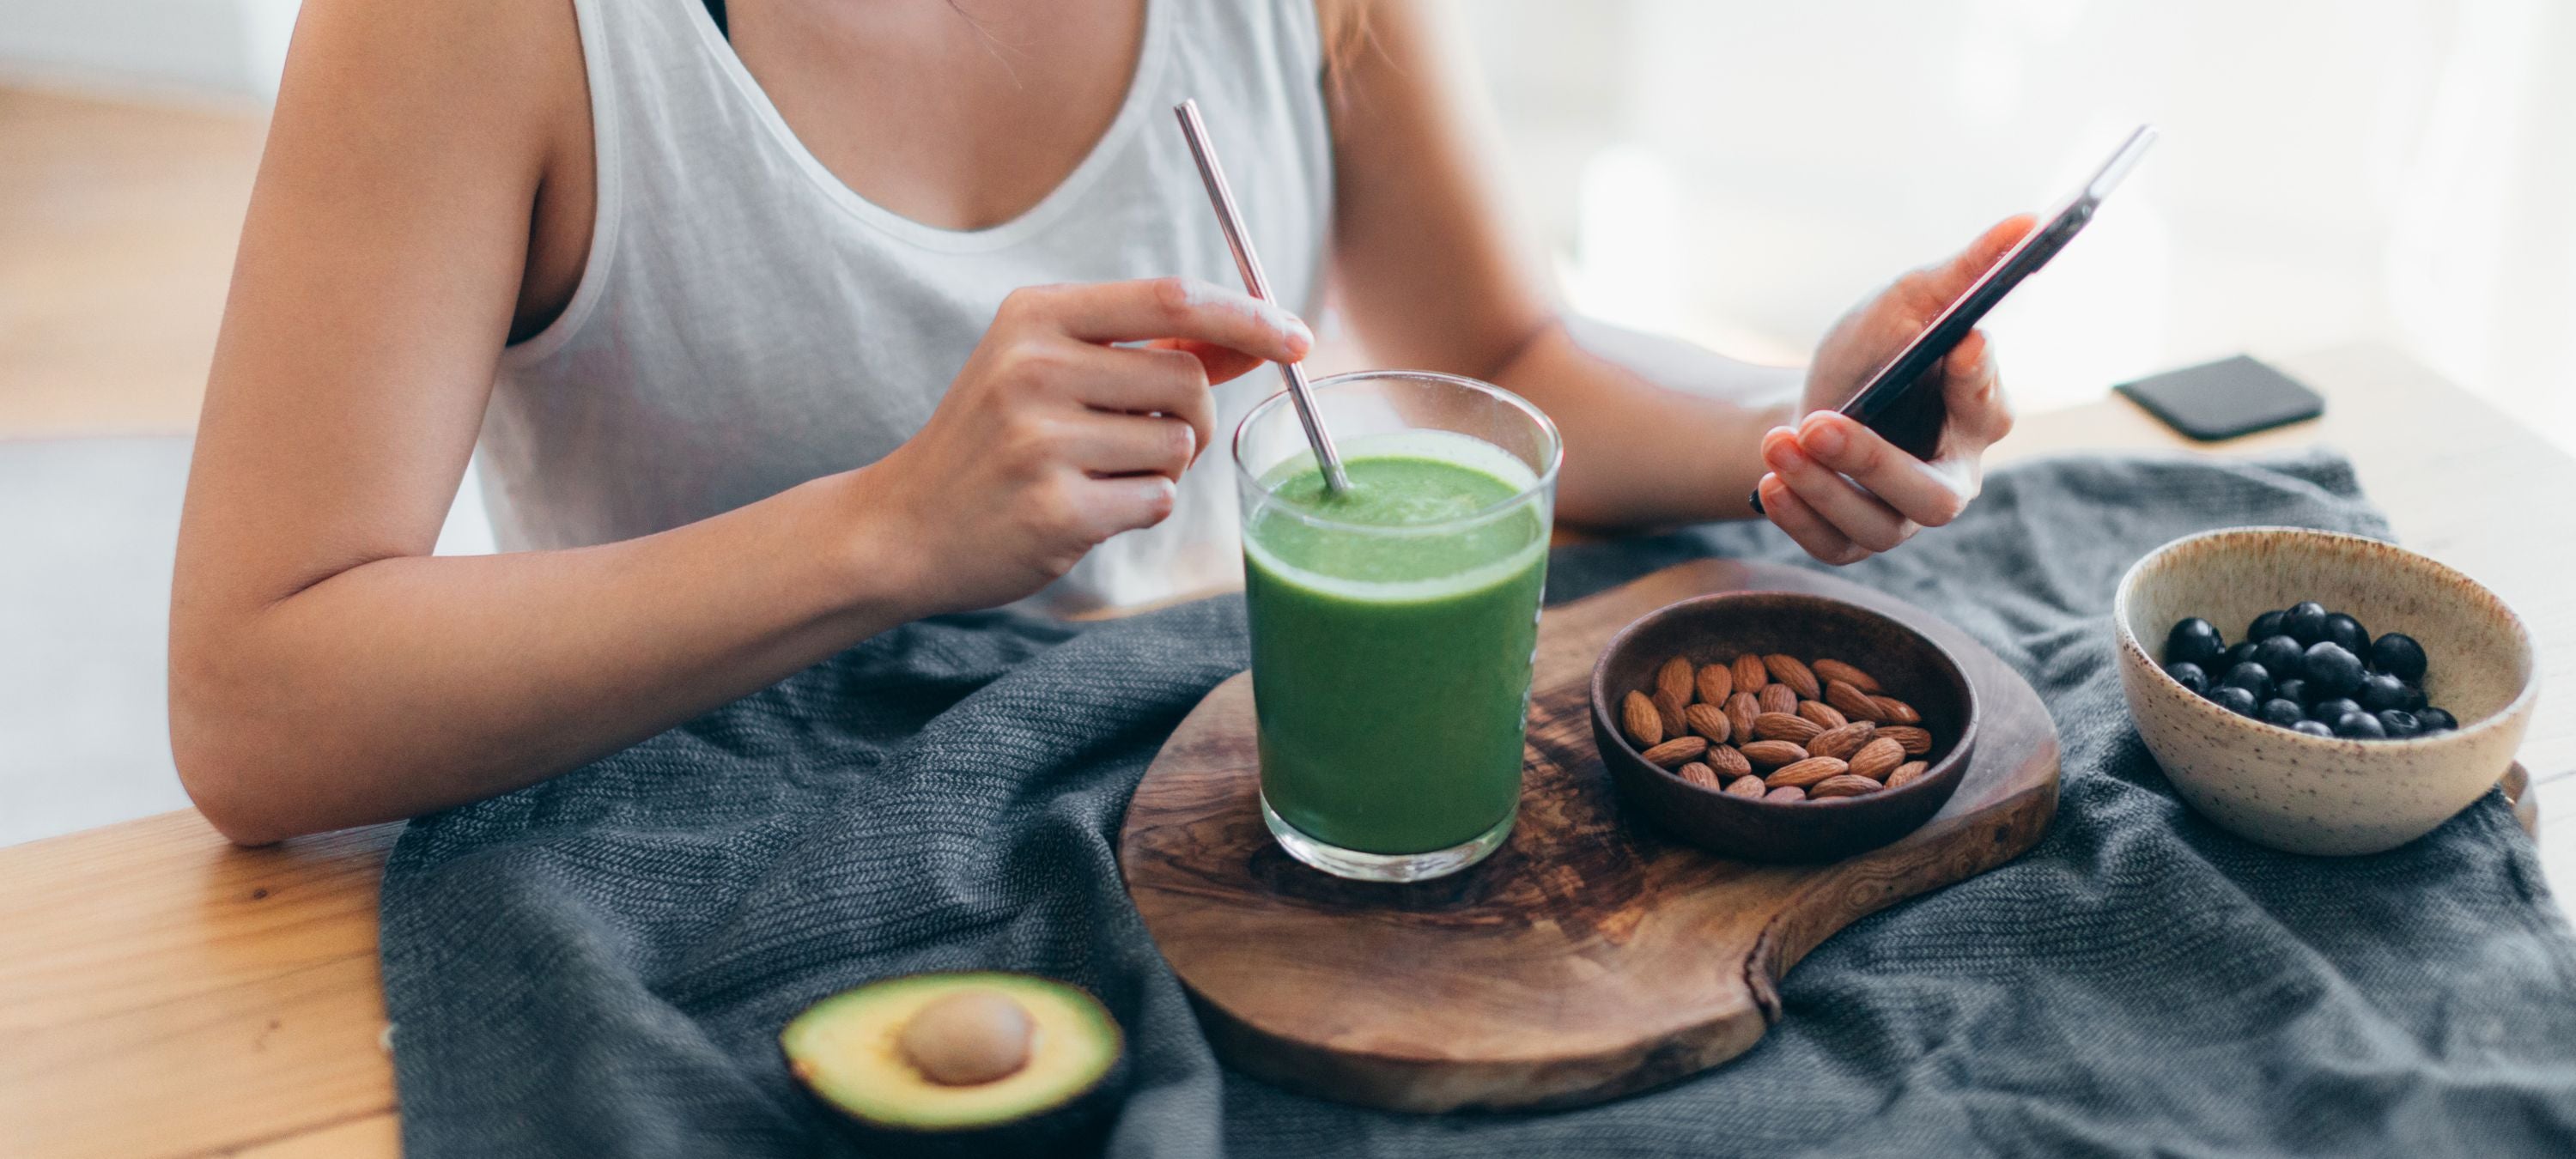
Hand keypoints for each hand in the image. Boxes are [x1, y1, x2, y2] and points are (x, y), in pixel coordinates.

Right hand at [857, 277, 1310, 613]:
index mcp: (1036, 315)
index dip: (1247, 316)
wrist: (906, 524)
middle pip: (1187, 382)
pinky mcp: (1055, 510)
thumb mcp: (1052, 366)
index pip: (1171, 299)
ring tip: (1094, 472)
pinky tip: (1081, 507)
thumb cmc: (996, 438)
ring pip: (1177, 447)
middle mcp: (1033, 368)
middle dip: (1192, 416)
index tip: (1298, 336)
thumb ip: (1152, 348)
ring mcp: (1041, 441)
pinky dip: (1138, 510)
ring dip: (1160, 468)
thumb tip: (1261, 331)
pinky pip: (1156, 503)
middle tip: (1144, 438)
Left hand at [1754, 215, 2035, 563]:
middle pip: (1933, 494)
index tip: (1961, 341)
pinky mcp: (1855, 540)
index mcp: (1977, 416)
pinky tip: (1770, 482)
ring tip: (1776, 442)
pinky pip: (1834, 545)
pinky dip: (1799, 516)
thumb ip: (1965, 271)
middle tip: (1819, 423)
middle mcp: (1950, 476)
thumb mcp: (1906, 302)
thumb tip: (2026, 220)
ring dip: (1821, 485)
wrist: (1805, 406)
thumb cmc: (1871, 353)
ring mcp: (1902, 517)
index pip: (1988, 407)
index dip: (1978, 379)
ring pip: (1878, 523)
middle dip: (1872, 460)